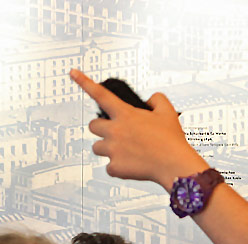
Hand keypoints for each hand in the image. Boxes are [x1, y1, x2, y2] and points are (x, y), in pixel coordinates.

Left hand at [69, 69, 210, 188]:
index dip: (85, 82)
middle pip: (92, 126)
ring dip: (107, 148)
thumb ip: (156, 99)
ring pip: (97, 148)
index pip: (101, 94)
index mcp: (126, 114)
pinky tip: (132, 165)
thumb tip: (149, 100)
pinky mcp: (114, 167)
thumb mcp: (168, 111)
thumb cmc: (171, 140)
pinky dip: (118, 168)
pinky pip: (109, 167)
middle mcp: (115, 130)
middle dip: (101, 128)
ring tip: (126, 151)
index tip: (73, 73)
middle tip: (116, 133)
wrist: (174, 165)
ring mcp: (112, 149)